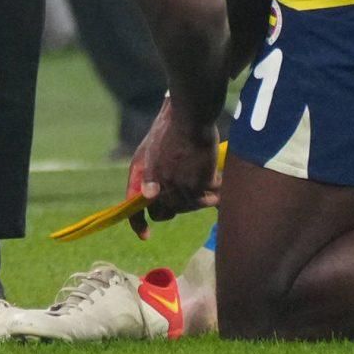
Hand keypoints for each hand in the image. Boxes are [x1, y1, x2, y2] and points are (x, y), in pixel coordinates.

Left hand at [129, 99, 220, 233]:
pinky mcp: (201, 184)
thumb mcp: (148, 152)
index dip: (139, 225)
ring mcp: (181, 188)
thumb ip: (147, 178)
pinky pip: (211, 196)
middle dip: (178, 204)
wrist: (187, 115)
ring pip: (192, 206)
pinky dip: (215, 187)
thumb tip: (147, 198)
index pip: (137, 210)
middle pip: (169, 212)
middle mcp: (161, 188)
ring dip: (200, 196)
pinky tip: (214, 172)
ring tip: (203, 175)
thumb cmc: (168, 130)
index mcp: (143, 178)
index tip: (145, 237)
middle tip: (189, 184)